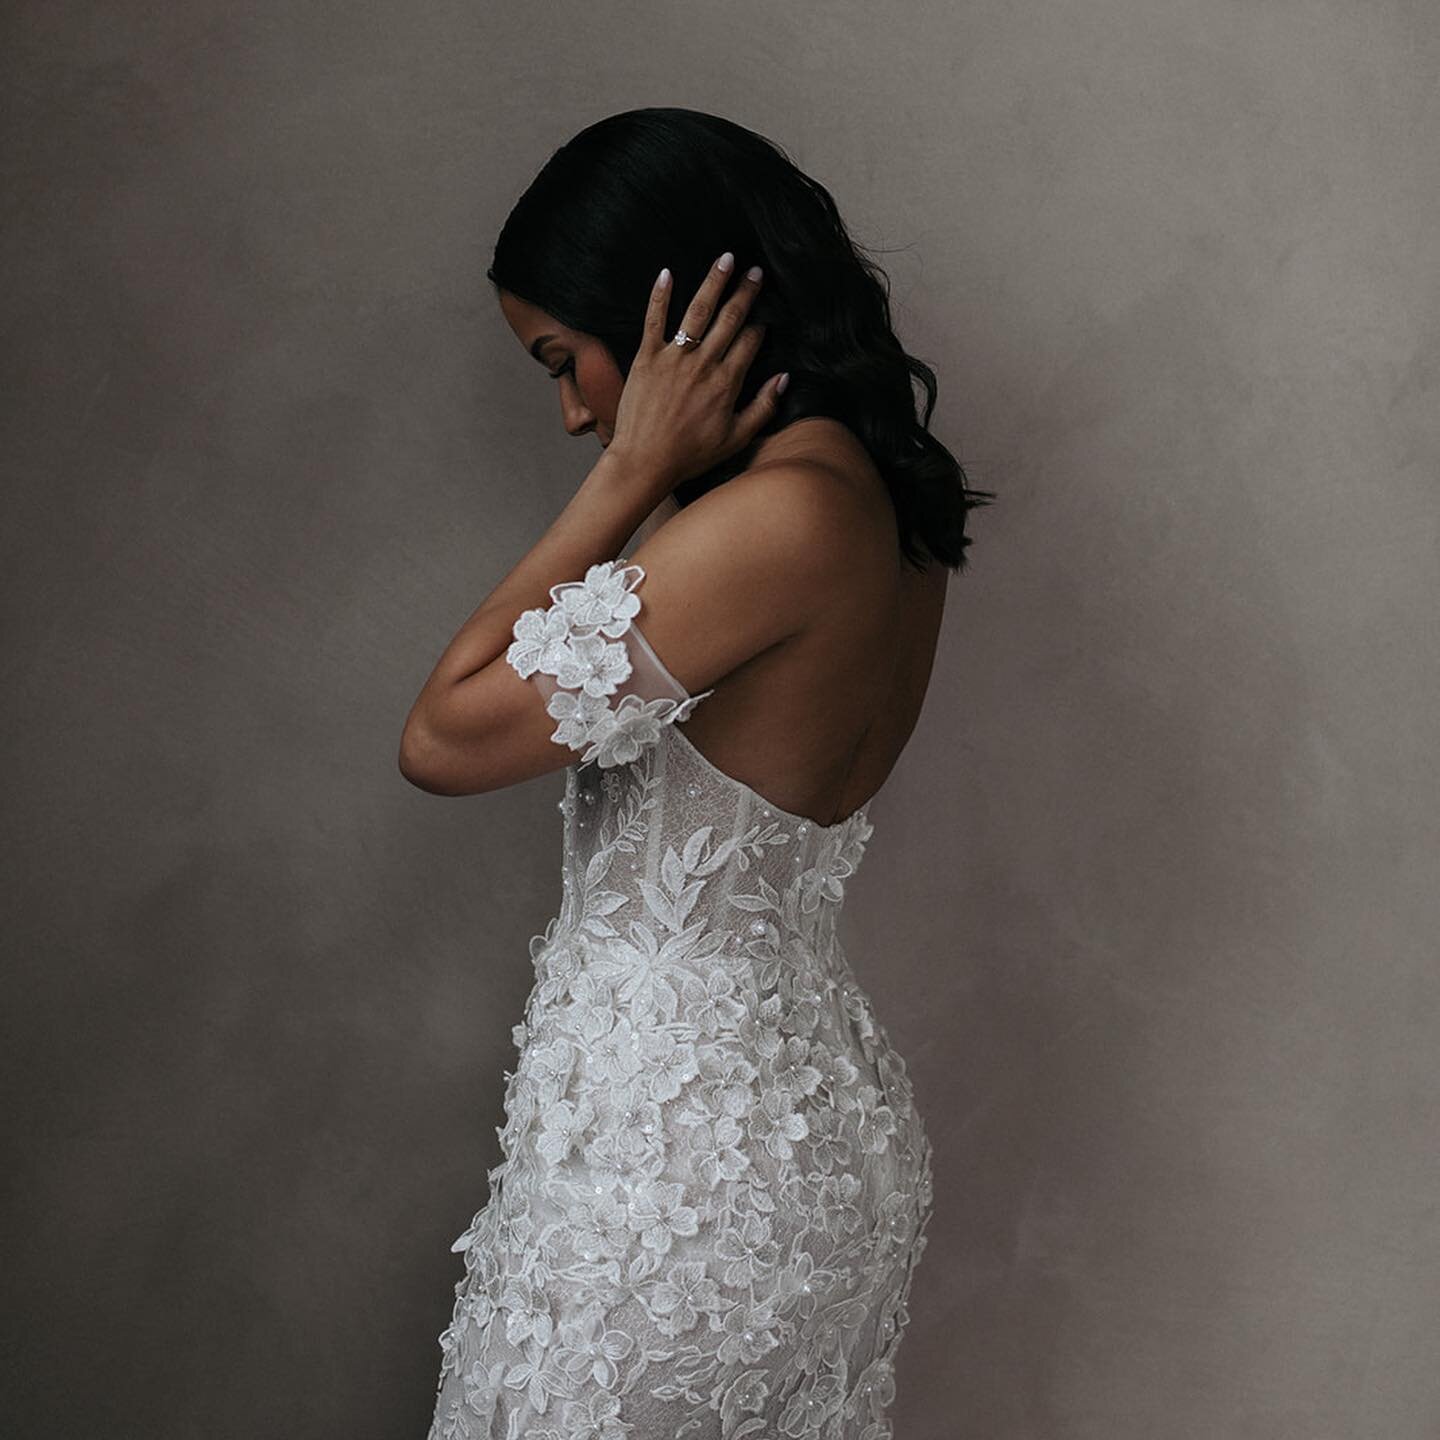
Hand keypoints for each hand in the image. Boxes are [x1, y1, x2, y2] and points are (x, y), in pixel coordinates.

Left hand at [607, 253, 787, 494]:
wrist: (644, 462)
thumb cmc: (690, 455)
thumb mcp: (736, 439)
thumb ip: (763, 407)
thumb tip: (784, 379)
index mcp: (726, 383)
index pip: (749, 342)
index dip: (759, 328)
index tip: (763, 318)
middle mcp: (702, 365)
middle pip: (729, 319)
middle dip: (745, 292)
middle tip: (755, 271)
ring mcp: (673, 358)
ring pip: (698, 312)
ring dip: (714, 282)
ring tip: (726, 259)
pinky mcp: (646, 358)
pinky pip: (654, 320)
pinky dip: (660, 296)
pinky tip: (668, 273)